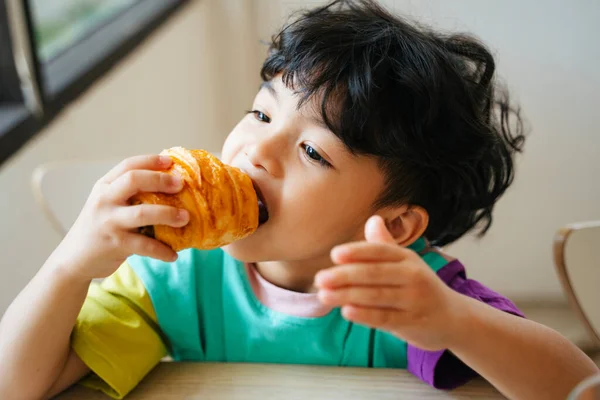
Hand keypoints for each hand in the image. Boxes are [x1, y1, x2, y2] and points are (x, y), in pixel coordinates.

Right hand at [50, 154, 189, 280]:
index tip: (171, 161)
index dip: (151, 160)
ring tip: (186, 218)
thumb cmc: (100, 228)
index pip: (128, 165)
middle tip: (181, 185)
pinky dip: (162, 251)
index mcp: (104, 186)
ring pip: (143, 213)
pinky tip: (174, 255)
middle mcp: (104, 200)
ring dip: (168, 214)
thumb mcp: (108, 205)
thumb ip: (128, 194)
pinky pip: (145, 246)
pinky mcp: (115, 244)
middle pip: (134, 180)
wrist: (73, 260)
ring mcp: (108, 222)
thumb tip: (169, 184)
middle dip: (160, 180)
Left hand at [315, 216, 463, 350]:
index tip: (335, 254)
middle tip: (320, 278)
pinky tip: (346, 311)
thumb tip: (372, 219)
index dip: (358, 252)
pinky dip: (365, 315)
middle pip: (375, 274)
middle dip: (345, 276)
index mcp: (407, 258)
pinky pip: (385, 318)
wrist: (453, 318)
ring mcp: (413, 300)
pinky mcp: (412, 322)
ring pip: (376, 296)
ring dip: (347, 295)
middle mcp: (412, 276)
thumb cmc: (419, 287)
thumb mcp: (406, 263)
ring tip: (324, 295)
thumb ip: (384, 245)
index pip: (380, 251)